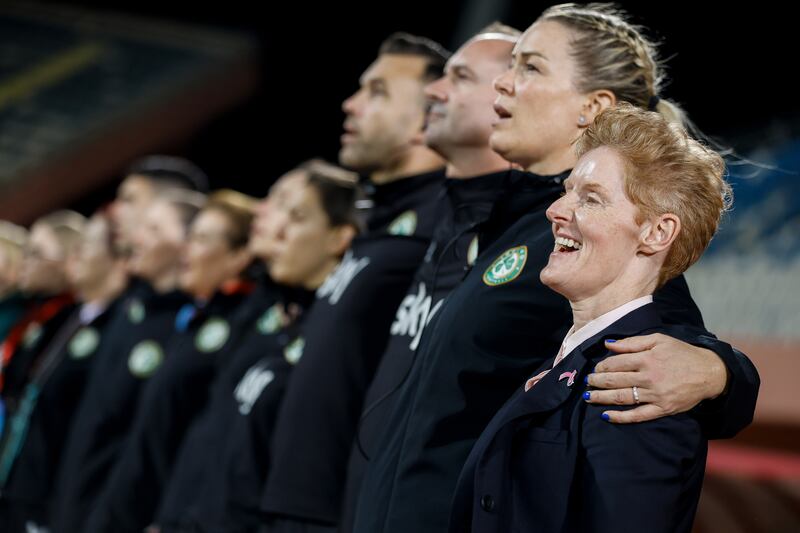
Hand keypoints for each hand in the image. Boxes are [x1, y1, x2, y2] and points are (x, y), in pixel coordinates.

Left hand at [584, 333, 727, 422]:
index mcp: (647, 359)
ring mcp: (655, 395)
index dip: (602, 366)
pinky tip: (606, 416)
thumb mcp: (658, 339)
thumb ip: (632, 342)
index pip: (615, 363)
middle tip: (587, 382)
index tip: (595, 368)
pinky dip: (620, 417)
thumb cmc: (681, 353)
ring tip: (589, 396)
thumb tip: (608, 344)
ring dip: (602, 398)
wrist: (709, 372)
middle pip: (615, 381)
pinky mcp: (662, 409)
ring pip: (622, 398)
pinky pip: (637, 416)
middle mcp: (649, 377)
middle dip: (597, 382)